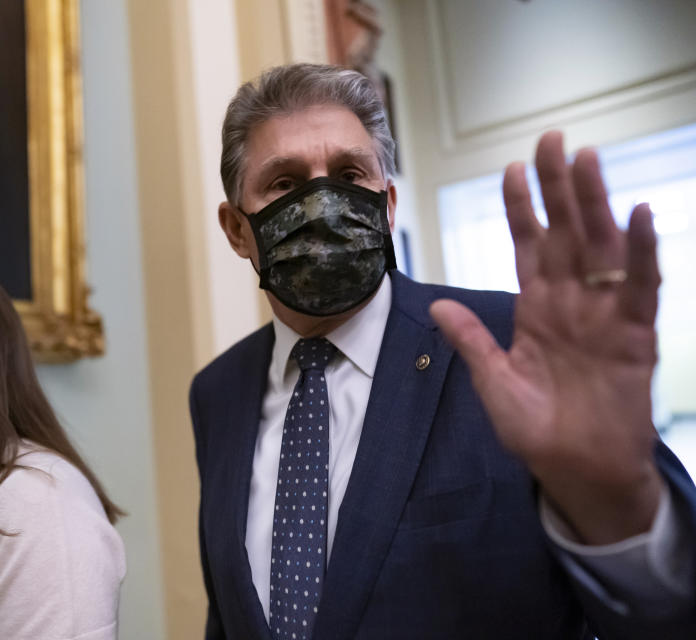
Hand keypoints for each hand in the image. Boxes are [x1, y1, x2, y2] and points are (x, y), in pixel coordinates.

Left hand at [430, 131, 662, 544]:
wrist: (576, 470)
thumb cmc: (535, 427)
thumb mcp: (493, 381)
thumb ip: (471, 340)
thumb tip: (434, 305)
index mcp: (535, 308)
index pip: (527, 245)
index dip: (520, 207)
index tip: (510, 168)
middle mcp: (570, 301)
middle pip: (564, 233)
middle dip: (557, 187)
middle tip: (551, 139)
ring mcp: (604, 314)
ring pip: (600, 247)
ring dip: (595, 204)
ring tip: (587, 160)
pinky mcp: (634, 335)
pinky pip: (641, 287)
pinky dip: (641, 252)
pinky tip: (637, 215)